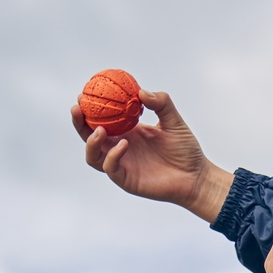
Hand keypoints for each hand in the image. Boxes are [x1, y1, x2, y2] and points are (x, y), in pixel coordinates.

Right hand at [71, 88, 233, 222]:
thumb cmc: (185, 150)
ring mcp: (121, 164)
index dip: (90, 109)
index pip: (101, 120)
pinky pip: (111, 168)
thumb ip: (161, 103)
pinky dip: (113, 156)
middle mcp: (119, 148)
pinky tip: (124, 144)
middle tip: (78, 108)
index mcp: (127, 132)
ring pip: (93, 156)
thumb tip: (141, 92)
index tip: (84, 94)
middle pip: (89, 137)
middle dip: (80, 124)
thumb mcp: (173, 120)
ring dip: (91, 142)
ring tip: (100, 131)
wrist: (195, 176)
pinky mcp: (126, 180)